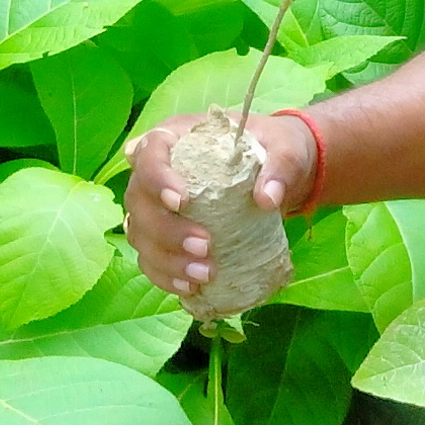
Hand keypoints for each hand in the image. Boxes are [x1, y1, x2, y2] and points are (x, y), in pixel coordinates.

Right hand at [125, 110, 318, 300]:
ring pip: (139, 232)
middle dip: (166, 229)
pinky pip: (150, 257)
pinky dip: (165, 275)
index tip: (182, 202)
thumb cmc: (273, 149)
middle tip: (204, 246)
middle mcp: (157, 170)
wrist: (276, 172)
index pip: (150, 151)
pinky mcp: (164, 234)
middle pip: (138, 199)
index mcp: (178, 137)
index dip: (157, 178)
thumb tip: (267, 198)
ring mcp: (156, 204)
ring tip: (203, 275)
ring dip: (166, 259)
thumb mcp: (286, 149)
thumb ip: (280, 166)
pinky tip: (190, 287)